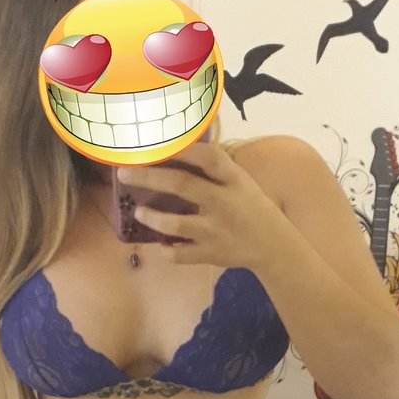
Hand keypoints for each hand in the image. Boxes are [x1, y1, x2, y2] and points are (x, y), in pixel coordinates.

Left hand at [117, 141, 276, 268]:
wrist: (274, 245)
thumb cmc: (250, 206)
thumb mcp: (239, 182)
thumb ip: (213, 169)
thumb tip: (173, 149)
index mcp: (233, 180)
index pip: (208, 157)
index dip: (182, 148)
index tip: (156, 142)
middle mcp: (225, 203)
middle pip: (183, 185)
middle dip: (149, 177)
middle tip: (124, 174)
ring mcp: (217, 231)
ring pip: (176, 224)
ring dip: (152, 218)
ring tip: (139, 213)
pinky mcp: (212, 255)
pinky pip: (181, 255)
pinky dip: (166, 251)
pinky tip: (160, 244)